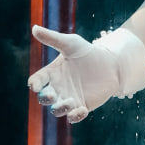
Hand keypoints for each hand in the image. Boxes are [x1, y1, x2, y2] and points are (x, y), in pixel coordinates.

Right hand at [28, 24, 144, 123]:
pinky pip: (74, 116)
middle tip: (50, 95)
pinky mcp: (82, 106)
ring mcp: (69, 99)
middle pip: (45, 98)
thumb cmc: (87, 51)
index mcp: (52, 73)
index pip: (38, 81)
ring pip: (58, 110)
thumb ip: (52, 38)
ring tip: (69, 102)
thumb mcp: (70, 43)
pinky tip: (81, 110)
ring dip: (60, 108)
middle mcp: (57, 88)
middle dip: (45, 98)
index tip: (35, 85)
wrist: (110, 63)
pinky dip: (75, 116)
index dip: (35, 84)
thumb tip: (34, 27)